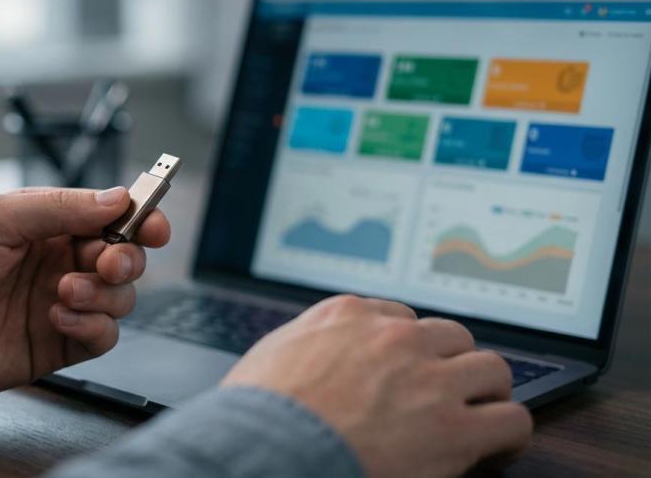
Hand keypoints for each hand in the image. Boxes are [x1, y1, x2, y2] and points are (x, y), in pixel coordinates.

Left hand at [0, 186, 169, 396]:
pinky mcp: (55, 345)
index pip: (111, 217)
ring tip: (64, 290)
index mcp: (48, 225)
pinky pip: (102, 336)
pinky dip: (94, 325)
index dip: (140, 218)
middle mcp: (59, 263)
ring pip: (120, 298)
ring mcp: (60, 304)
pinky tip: (59, 315)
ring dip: (104, 292)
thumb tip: (117, 199)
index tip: (153, 224)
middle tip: (105, 259)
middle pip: (125, 257)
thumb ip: (60, 207)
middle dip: (126, 257)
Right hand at [222, 295, 531, 477]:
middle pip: (450, 336)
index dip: (407, 347)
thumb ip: (302, 347)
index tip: (408, 366)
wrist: (265, 450)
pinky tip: (499, 446)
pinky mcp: (453, 428)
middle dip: (450, 362)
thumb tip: (306, 361)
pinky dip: (509, 433)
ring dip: (485, 391)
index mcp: (346, 316)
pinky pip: (512, 419)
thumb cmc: (254, 415)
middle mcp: (394, 337)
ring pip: (490, 368)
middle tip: (445, 391)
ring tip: (479, 414)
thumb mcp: (268, 357)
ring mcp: (428, 379)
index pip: (398, 316)